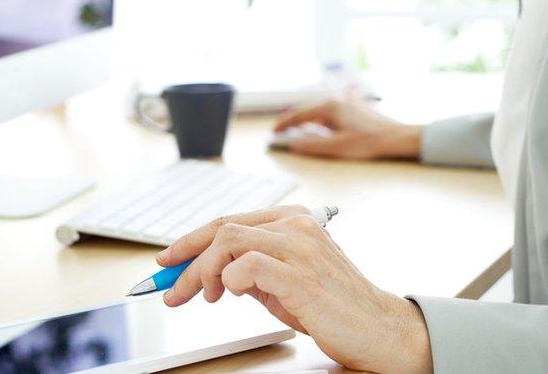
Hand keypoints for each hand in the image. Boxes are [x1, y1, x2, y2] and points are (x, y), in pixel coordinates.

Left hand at [157, 205, 432, 372]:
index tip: (168, 259)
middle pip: (222, 228)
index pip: (229, 221)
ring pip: (227, 241)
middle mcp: (295, 224)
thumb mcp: (286, 279)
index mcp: (293, 218)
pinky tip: (231, 295)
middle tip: (170, 287)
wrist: (378, 329)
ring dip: (203, 272)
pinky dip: (229, 280)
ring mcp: (299, 245)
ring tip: (204, 297)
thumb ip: (253, 267)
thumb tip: (211, 271)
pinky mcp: (300, 273)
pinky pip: (245, 266)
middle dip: (186, 258)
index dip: (192, 240)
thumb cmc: (335, 306)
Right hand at [274, 100, 422, 160]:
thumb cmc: (370, 142)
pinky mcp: (356, 107)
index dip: (285, 124)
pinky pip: (332, 111)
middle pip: (309, 109)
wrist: (398, 138)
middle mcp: (338, 100)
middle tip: (281, 130)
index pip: (300, 115)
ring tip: (297, 129)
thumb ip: (313, 145)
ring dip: (308, 119)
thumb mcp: (337, 147)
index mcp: (331, 106)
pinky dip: (321, 119)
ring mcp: (348, 102)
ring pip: (320, 110)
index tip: (274, 132)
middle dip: (294, 120)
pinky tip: (321, 126)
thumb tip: (294, 144)